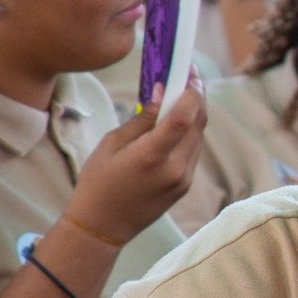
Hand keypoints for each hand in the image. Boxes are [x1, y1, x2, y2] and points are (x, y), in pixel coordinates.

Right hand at [70, 80, 207, 241]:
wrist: (103, 226)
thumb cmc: (98, 182)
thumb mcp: (111, 144)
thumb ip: (142, 119)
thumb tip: (163, 93)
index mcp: (151, 157)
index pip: (183, 118)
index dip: (191, 91)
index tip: (190, 71)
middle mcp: (174, 170)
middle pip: (198, 124)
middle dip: (197, 96)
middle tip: (190, 74)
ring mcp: (183, 180)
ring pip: (199, 137)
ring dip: (195, 113)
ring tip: (184, 92)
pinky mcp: (185, 186)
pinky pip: (193, 151)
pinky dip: (190, 132)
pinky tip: (178, 120)